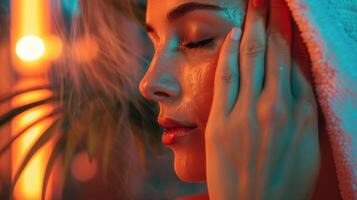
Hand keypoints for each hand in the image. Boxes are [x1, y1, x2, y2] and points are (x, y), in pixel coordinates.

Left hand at [205, 0, 319, 198]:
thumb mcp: (310, 145)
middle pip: (274, 53)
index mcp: (302, 113)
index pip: (294, 62)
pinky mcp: (222, 122)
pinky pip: (227, 79)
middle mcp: (277, 107)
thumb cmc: (285, 181)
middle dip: (272, 20)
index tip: (286, 15)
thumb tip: (297, 79)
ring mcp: (247, 113)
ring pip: (252, 58)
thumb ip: (306, 110)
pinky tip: (234, 34)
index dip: (288, 35)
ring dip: (253, 27)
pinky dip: (231, 54)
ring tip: (255, 4)